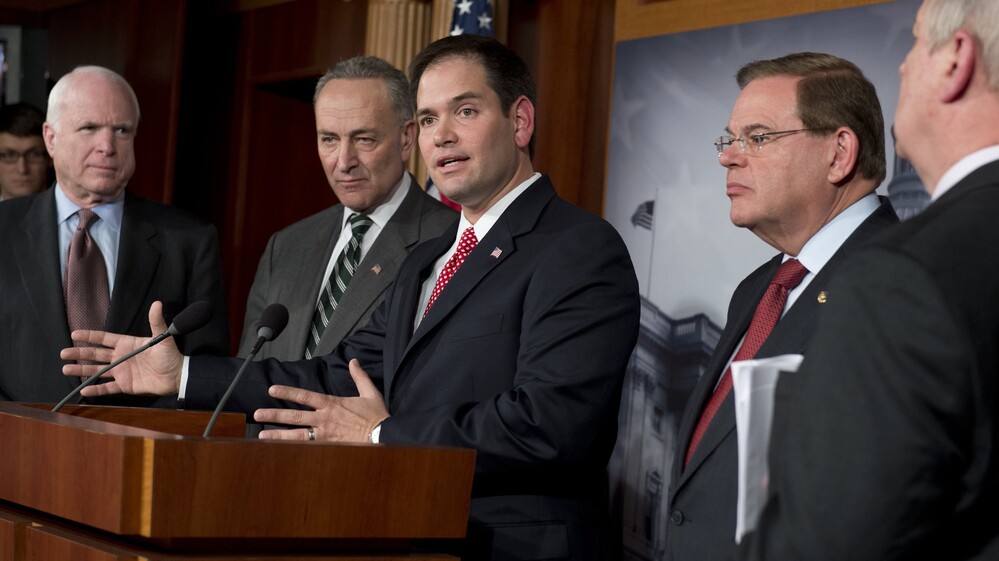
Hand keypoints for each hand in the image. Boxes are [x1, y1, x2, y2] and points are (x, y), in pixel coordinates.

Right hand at [60, 301, 184, 396]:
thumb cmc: (170, 355)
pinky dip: (96, 389)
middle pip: (96, 354)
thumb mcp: (162, 337)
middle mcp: (121, 357)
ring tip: (66, 369)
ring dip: (82, 370)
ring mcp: (121, 372)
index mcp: (127, 344)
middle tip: (63, 353)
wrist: (177, 376)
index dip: (90, 336)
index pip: (104, 339)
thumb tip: (157, 303)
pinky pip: (108, 388)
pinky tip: (84, 388)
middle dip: (80, 353)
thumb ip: (156, 322)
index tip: (74, 334)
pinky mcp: (125, 385)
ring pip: (97, 371)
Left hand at [255, 359, 389, 442]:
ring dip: (278, 435)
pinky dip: (293, 449)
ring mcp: (324, 435)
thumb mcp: (370, 392)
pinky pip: (307, 448)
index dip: (287, 391)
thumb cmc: (376, 416)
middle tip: (257, 413)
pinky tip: (280, 451)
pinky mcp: (328, 447)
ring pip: (296, 434)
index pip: (304, 396)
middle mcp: (324, 419)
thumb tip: (353, 361)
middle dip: (274, 414)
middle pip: (294, 416)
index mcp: (332, 404)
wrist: (383, 436)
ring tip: (261, 435)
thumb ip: (359, 376)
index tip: (272, 389)